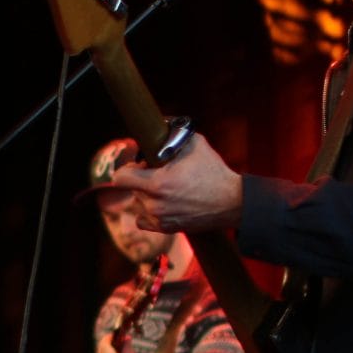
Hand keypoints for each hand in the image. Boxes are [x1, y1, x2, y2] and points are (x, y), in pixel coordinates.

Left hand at [106, 135, 242, 231]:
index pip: (120, 178)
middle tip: (159, 173)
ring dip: (147, 195)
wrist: (233, 202)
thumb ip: (172, 133)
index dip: (127, 169)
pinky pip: (144, 220)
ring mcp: (160, 219)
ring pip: (139, 203)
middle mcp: (155, 204)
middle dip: (142, 179)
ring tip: (168, 188)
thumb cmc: (214, 172)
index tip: (138, 165)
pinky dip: (149, 213)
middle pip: (132, 189)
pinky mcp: (166, 228)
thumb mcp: (195, 143)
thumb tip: (159, 123)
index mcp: (157, 184)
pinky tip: (162, 204)